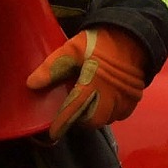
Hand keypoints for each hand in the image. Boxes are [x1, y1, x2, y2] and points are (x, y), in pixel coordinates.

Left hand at [26, 26, 146, 140]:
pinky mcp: (135, 97)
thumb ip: (53, 67)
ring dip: (97, 116)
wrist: (133, 34)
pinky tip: (105, 101)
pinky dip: (111, 112)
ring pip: (108, 119)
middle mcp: (111, 95)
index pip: (73, 111)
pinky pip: (121, 114)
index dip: (61, 124)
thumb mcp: (72, 49)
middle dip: (82, 120)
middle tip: (74, 110)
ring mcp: (125, 97)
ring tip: (89, 104)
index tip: (53, 133)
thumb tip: (31, 84)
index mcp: (92, 83)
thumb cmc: (100, 42)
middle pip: (93, 121)